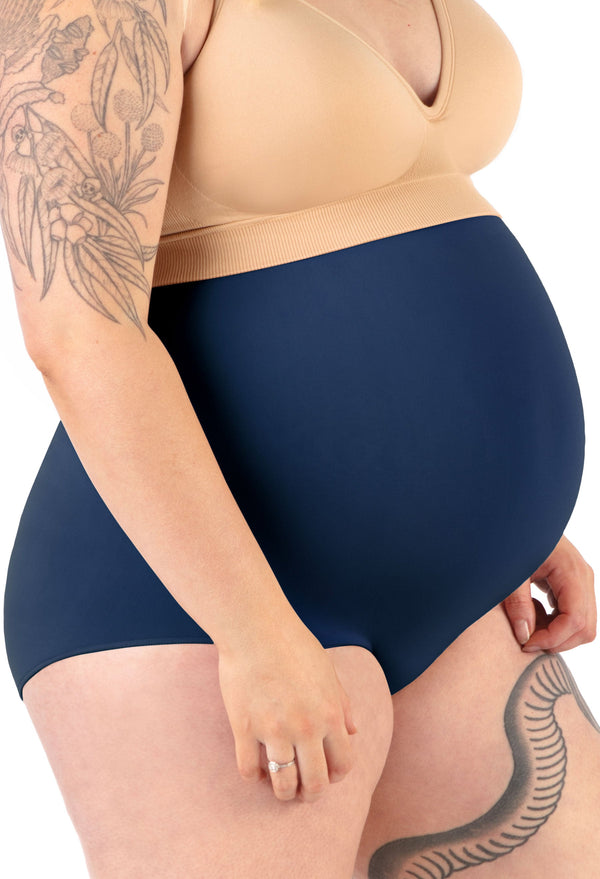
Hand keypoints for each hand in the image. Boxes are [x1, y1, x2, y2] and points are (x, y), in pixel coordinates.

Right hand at [217, 617, 357, 802]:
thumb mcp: (328, 671)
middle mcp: (306, 728)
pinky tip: (255, 769)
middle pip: (316, 783)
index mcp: (330, 714)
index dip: (336, 776)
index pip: (343, 764)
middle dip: (311, 794)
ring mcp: (274, 730)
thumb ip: (342, 704)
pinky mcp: (245, 728)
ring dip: (284, 794)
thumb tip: (353, 732)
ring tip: (280, 790)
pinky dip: (253, 777)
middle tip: (303, 793)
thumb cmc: (293, 644)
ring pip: (283, 784)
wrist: (255, 628)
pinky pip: (249, 770)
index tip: (326, 775)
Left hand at [503, 534, 595, 652]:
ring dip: (557, 635)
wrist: (518, 518)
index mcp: (571, 570)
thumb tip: (524, 636)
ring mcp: (582, 581)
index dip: (552, 638)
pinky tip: (533, 614)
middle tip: (525, 640)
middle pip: (585, 628)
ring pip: (583, 625)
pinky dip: (556, 624)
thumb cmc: (512, 538)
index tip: (525, 643)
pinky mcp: (575, 584)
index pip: (575, 620)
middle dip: (557, 641)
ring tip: (528, 626)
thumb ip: (516, 603)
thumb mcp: (509, 571)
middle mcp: (584, 576)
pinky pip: (575, 615)